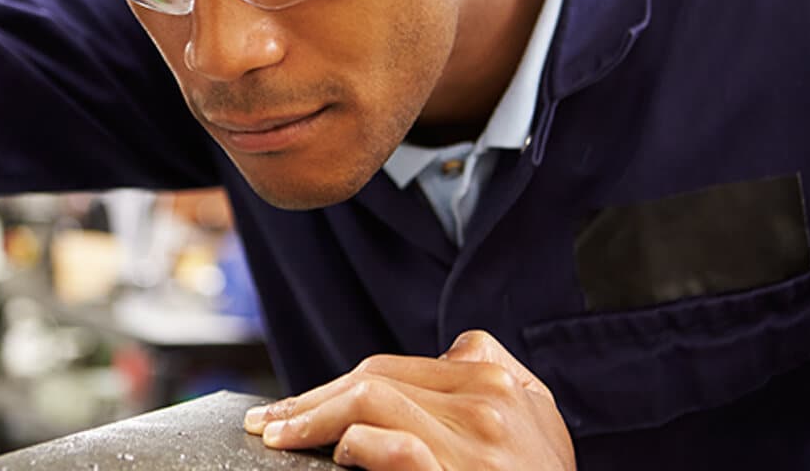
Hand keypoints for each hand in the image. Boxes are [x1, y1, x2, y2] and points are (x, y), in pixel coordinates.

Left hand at [243, 331, 575, 469]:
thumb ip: (496, 381)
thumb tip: (450, 353)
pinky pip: (394, 445)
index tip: (304, 404)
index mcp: (501, 382)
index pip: (396, 368)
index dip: (340, 384)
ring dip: (312, 415)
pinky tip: (336, 456)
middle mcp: (490, 404)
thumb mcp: (539, 427)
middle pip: (375, 378)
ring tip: (281, 436)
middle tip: (271, 420)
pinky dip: (354, 444)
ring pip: (372, 398)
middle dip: (312, 397)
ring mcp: (476, 444)